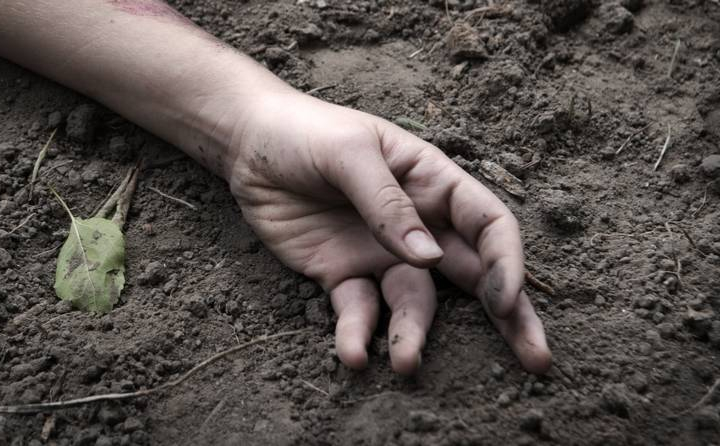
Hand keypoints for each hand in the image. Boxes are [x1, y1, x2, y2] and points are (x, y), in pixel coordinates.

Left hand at [227, 91, 551, 374]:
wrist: (249, 146)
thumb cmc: (305, 132)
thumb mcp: (348, 153)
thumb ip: (387, 203)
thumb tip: (428, 257)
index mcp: (431, 182)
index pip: (488, 224)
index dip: (506, 262)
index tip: (505, 300)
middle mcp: (416, 224)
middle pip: (473, 274)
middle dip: (507, 316)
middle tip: (536, 359)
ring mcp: (380, 253)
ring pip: (415, 303)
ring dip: (414, 335)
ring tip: (405, 364)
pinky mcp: (342, 275)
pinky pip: (359, 311)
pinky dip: (358, 335)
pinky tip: (352, 354)